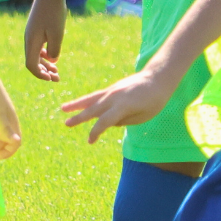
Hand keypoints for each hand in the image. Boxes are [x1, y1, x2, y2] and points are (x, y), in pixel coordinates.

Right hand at [23, 0, 67, 80]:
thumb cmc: (54, 12)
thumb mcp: (57, 34)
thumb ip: (54, 50)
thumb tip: (52, 60)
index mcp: (31, 41)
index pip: (31, 65)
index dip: (40, 75)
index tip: (51, 79)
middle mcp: (28, 38)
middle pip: (32, 61)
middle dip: (44, 72)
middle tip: (57, 78)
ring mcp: (30, 33)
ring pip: (35, 54)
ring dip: (45, 64)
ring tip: (56, 71)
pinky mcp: (35, 28)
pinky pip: (37, 46)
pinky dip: (44, 54)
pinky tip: (53, 55)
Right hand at [60, 62, 179, 143]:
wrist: (158, 78)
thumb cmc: (155, 101)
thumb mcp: (143, 117)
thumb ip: (124, 121)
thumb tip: (109, 122)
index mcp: (123, 106)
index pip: (104, 121)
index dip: (96, 132)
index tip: (90, 141)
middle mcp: (114, 97)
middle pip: (93, 109)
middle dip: (79, 118)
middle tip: (66, 124)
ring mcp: (112, 91)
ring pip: (91, 99)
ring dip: (76, 104)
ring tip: (63, 108)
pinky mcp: (113, 88)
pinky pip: (96, 95)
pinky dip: (86, 100)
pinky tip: (78, 104)